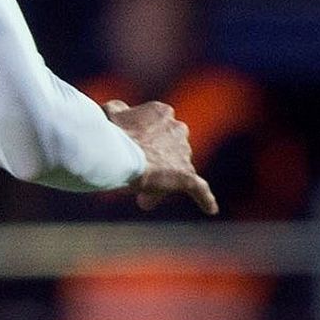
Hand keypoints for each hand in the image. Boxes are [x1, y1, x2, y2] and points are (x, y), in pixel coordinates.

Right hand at [105, 100, 218, 215]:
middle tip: (139, 176)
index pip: (157, 129)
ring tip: (144, 199)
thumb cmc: (108, 134)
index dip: (144, 144)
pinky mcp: (186, 174)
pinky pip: (199, 188)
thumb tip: (118, 110)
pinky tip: (211, 209)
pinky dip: (205, 199)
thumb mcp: (109, 115)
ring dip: (165, 182)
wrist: (115, 153)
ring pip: (178, 168)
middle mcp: (178, 129)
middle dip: (158, 162)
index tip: (132, 156)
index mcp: (161, 113)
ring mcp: (183, 152)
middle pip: (171, 149)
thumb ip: (118, 111)